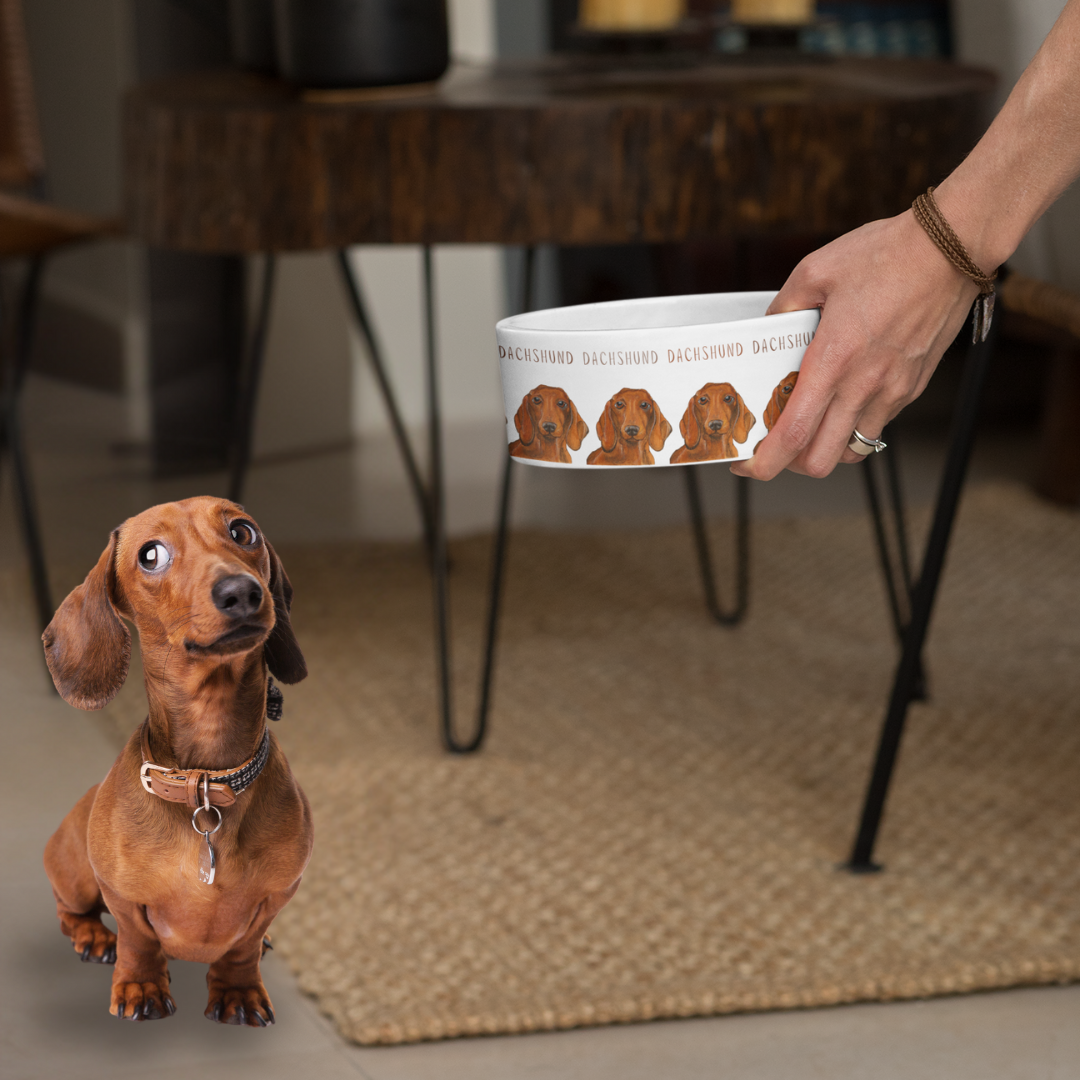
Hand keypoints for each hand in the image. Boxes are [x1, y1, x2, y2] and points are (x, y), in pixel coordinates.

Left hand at [731, 209, 978, 480]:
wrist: (953, 247)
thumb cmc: (886, 254)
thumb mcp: (815, 270)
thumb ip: (783, 306)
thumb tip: (767, 328)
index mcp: (834, 361)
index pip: (794, 435)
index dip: (763, 462)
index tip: (745, 465)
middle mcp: (864, 386)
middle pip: (820, 461)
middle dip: (791, 464)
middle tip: (776, 443)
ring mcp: (892, 391)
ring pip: (851, 449)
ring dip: (826, 447)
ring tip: (811, 423)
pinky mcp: (912, 387)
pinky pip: (877, 424)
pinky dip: (853, 424)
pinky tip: (843, 397)